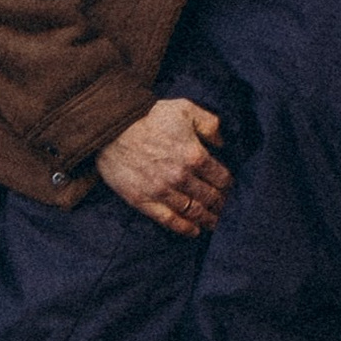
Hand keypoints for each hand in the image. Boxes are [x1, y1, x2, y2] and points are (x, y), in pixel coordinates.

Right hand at [97, 97, 229, 236]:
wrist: (110, 127)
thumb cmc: (148, 116)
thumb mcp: (185, 109)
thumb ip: (210, 124)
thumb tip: (222, 143)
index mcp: (195, 155)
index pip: (222, 179)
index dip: (229, 185)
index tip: (230, 189)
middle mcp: (181, 177)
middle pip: (211, 198)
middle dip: (222, 204)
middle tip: (226, 209)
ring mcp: (162, 192)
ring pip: (193, 212)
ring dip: (208, 219)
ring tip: (215, 222)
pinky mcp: (143, 201)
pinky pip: (169, 220)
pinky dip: (185, 228)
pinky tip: (195, 231)